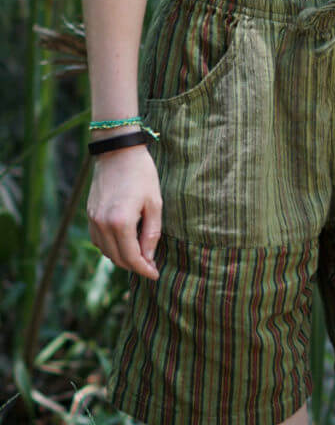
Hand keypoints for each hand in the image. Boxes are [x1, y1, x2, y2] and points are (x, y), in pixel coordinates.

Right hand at [86, 145, 161, 279]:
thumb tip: (149, 258)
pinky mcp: (89, 214)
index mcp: (121, 222)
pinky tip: (124, 243)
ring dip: (122, 258)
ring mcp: (93, 219)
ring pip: (106, 252)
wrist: (117, 150)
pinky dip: (110, 247)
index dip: (145, 270)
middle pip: (118, 258)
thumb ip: (152, 234)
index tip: (155, 274)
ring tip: (139, 255)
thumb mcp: (154, 204)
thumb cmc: (141, 174)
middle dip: (135, 266)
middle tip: (150, 266)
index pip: (132, 258)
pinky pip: (98, 240)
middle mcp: (102, 223)